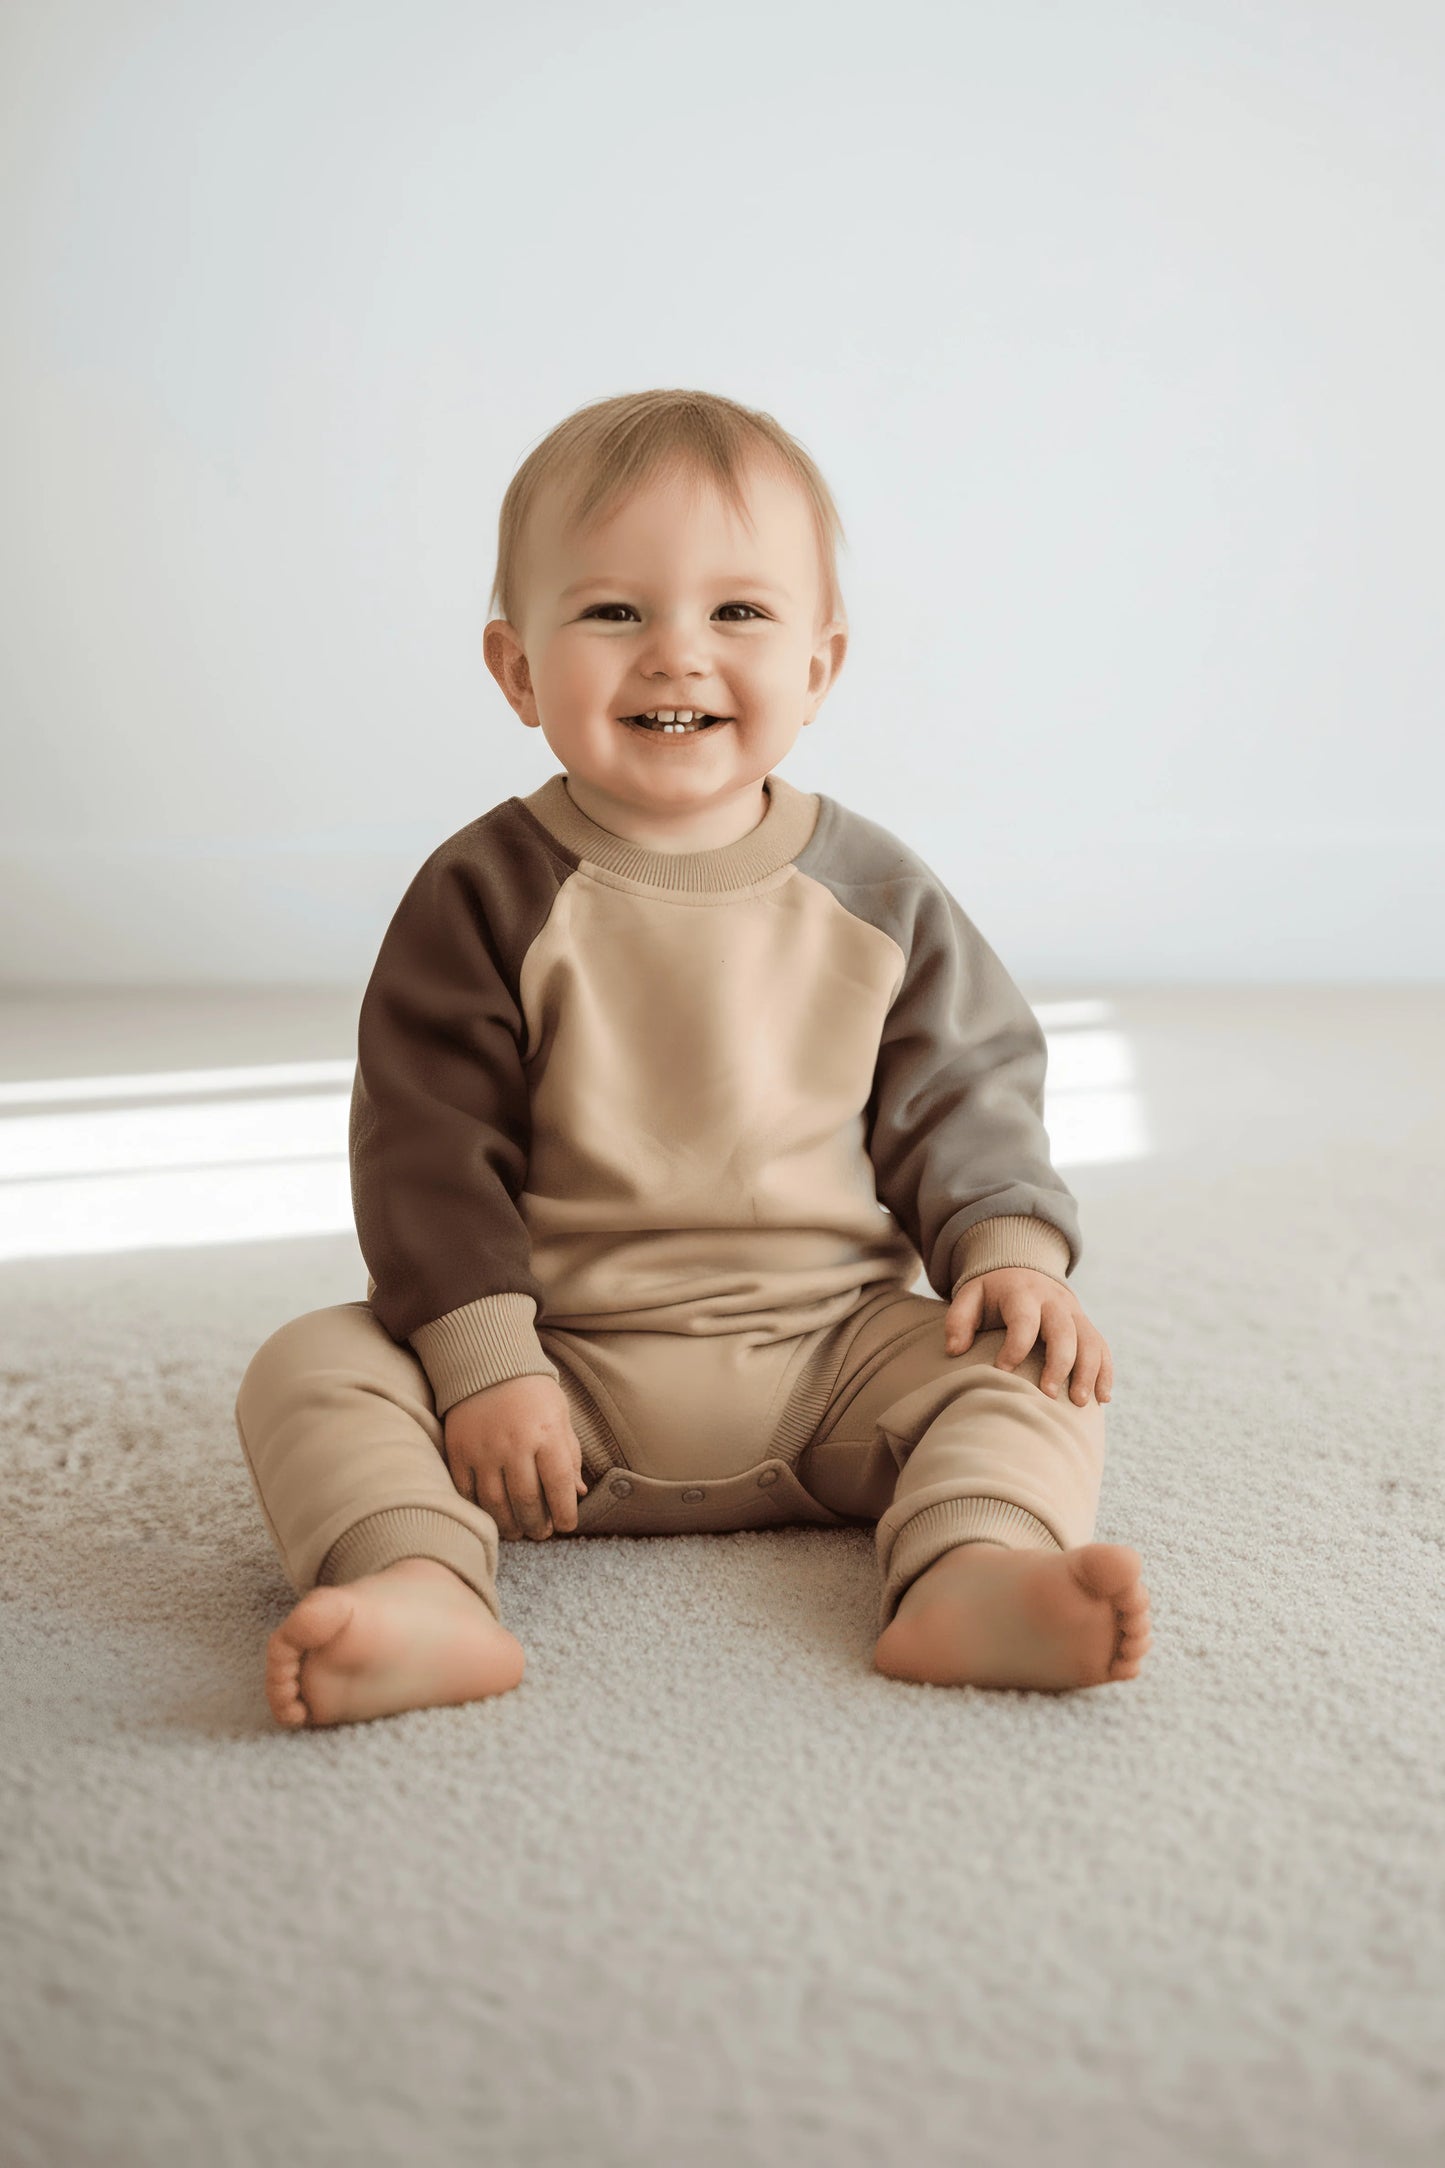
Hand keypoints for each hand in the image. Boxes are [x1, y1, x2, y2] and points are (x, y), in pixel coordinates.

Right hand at [443, 1373, 587, 1540]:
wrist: (488, 1364)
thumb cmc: (533, 1392)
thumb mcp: (560, 1416)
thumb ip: (569, 1455)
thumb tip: (578, 1493)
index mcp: (546, 1434)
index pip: (559, 1484)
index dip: (565, 1512)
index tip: (566, 1525)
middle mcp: (514, 1444)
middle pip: (527, 1500)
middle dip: (537, 1524)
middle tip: (541, 1533)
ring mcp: (483, 1449)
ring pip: (496, 1503)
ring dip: (509, 1525)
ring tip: (518, 1531)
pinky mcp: (459, 1451)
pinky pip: (467, 1492)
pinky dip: (481, 1510)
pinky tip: (492, 1515)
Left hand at [944, 1268, 1112, 1405]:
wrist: (1024, 1268)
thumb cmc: (993, 1293)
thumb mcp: (970, 1295)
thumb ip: (958, 1319)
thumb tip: (953, 1350)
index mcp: (1022, 1294)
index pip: (1024, 1320)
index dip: (1015, 1347)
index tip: (1002, 1372)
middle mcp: (1054, 1302)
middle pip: (1064, 1332)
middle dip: (1059, 1364)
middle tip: (1048, 1395)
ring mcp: (1074, 1313)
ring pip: (1090, 1341)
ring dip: (1089, 1372)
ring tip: (1080, 1403)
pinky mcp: (1086, 1326)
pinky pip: (1103, 1348)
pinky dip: (1106, 1372)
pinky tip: (1103, 1398)